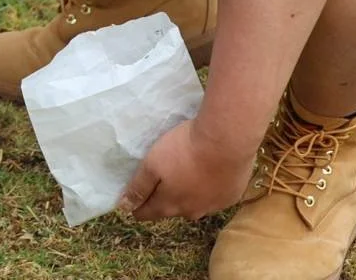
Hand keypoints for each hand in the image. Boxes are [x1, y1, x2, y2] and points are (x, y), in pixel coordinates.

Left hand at [118, 118, 256, 221]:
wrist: (227, 141)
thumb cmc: (184, 150)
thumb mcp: (152, 164)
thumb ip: (138, 187)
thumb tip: (124, 206)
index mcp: (169, 205)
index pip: (148, 213)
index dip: (138, 206)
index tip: (133, 199)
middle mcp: (192, 211)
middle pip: (172, 209)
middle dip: (164, 200)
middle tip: (161, 182)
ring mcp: (214, 205)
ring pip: (196, 205)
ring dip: (189, 195)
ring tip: (186, 177)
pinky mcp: (232, 196)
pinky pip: (215, 197)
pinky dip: (209, 189)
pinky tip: (210, 174)